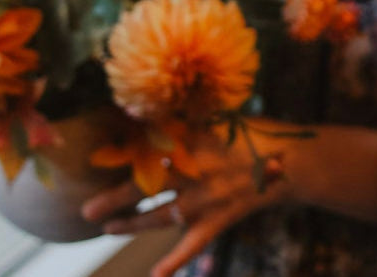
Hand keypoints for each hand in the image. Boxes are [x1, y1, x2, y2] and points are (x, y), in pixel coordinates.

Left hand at [82, 121, 295, 276]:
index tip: (96, 161)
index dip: (122, 156)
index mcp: (195, 141)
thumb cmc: (252, 134)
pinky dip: (174, 262)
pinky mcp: (217, 221)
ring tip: (108, 229)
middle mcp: (196, 172)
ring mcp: (206, 200)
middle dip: (114, 199)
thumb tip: (148, 114)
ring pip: (159, 217)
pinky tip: (155, 276)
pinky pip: (191, 245)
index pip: (150, 149)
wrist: (290, 161)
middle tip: (86, 210)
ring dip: (131, 225)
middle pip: (146, 188)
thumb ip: (186, 120)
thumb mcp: (219, 119)